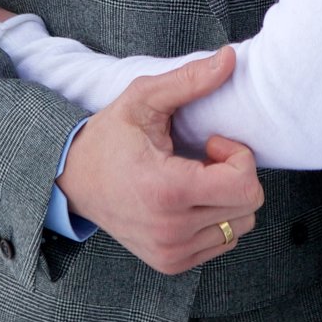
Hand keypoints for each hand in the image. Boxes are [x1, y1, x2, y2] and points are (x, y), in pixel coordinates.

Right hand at [58, 47, 263, 274]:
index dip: (239, 156)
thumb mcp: (143, 99)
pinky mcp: (172, 263)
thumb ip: (189, 80)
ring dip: (228, 197)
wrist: (73, 182)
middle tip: (205, 157)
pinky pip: (223, 242)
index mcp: (166, 192)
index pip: (244, 186)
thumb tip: (230, 58)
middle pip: (248, 207)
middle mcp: (171, 231)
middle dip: (236, 174)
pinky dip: (217, 217)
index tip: (212, 142)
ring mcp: (172, 253)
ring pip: (240, 227)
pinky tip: (191, 198)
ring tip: (196, 176)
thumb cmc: (109, 137)